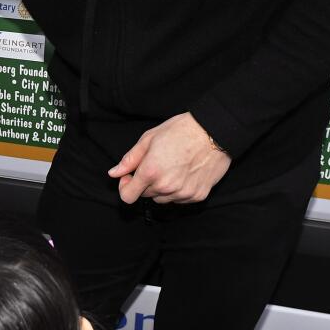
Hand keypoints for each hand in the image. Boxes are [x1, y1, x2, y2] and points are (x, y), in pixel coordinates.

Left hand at [108, 112, 230, 204]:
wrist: (215, 131)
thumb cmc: (181, 131)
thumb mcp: (149, 139)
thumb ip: (129, 159)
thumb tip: (114, 173)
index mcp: (150, 172)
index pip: (127, 196)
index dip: (125, 186)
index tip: (130, 176)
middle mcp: (166, 187)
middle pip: (146, 195)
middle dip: (146, 182)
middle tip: (156, 163)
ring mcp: (183, 193)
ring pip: (163, 198)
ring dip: (162, 187)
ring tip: (172, 166)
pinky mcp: (197, 196)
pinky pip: (180, 199)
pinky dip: (178, 190)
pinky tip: (185, 172)